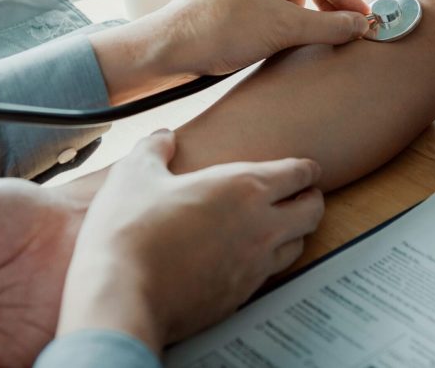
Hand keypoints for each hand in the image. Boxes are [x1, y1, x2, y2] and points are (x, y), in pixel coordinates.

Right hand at [57, 129, 324, 353]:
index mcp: (244, 188)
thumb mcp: (135, 173)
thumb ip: (154, 149)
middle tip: (300, 194)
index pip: (299, 173)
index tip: (304, 168)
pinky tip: (247, 258)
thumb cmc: (130, 230)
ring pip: (298, 246)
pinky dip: (267, 262)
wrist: (122, 295)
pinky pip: (269, 276)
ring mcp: (254, 266)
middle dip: (311, 199)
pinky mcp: (240, 297)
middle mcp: (261, 227)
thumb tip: (162, 137)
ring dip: (294, 232)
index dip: (306, 169)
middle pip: (313, 211)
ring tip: (278, 225)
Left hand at [161, 0, 370, 76]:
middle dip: (327, 2)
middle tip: (350, 27)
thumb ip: (328, 25)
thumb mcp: (283, 29)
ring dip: (306, 12)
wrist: (169, 50)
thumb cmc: (218, 31)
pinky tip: (293, 35)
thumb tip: (361, 25)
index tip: (364, 18)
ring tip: (323, 34)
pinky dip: (286, 16)